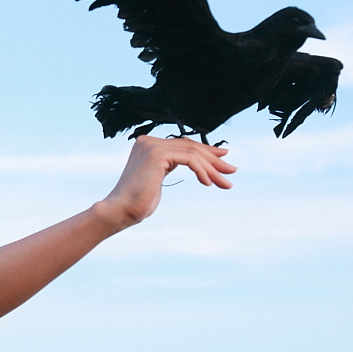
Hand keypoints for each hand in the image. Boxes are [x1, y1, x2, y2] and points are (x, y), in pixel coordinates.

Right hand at [96, 136, 236, 231]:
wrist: (121, 210)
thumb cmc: (138, 202)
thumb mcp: (158, 179)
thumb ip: (169, 166)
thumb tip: (192, 164)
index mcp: (148, 144)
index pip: (183, 144)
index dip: (206, 151)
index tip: (223, 160)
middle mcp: (149, 141)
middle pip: (190, 147)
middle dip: (214, 160)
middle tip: (231, 171)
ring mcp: (152, 146)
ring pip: (192, 153)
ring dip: (212, 169)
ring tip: (225, 183)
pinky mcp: (156, 154)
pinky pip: (189, 158)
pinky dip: (202, 171)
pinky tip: (208, 183)